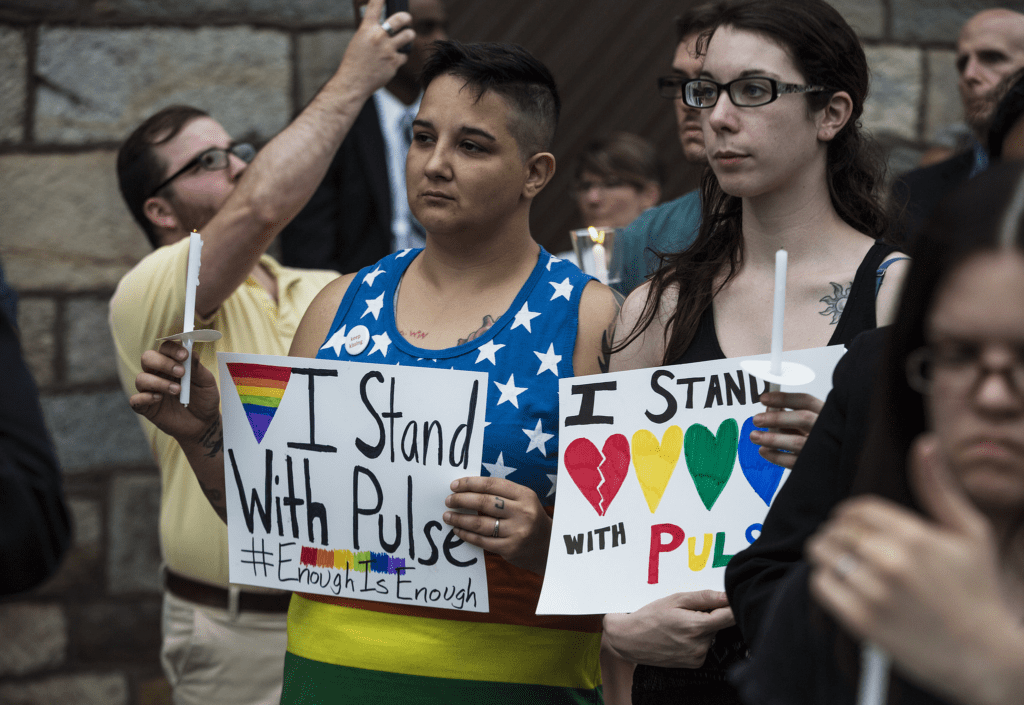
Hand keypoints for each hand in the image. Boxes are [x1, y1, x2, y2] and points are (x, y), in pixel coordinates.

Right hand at [130, 341, 220, 444]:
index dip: (172, 349)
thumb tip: (190, 352)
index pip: (165, 348)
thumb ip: (197, 368)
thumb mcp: (206, 382)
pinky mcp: (146, 407)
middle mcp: (158, 373)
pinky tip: (159, 399)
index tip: (184, 355)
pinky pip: (135, 399)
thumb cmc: (204, 399)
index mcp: (172, 363)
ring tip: (177, 390)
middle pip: (148, 358)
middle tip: (180, 372)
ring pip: (141, 378)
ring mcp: (150, 390)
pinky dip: (145, 397)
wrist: (203, 423)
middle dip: (162, 363)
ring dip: (159, 383)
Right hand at [336, 0, 415, 97]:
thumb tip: (388, 27)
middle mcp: (379, 36)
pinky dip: (400, 57)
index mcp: (366, 29)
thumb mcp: (359, 40)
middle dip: (406, 17)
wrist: (353, 82)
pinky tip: (393, 59)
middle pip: (400, 19)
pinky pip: (404, 55)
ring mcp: (388, 50)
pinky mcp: (394, 63)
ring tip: (407, 36)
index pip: (375, 6)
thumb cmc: (354, 62)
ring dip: (409, 35)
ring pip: (409, 35)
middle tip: (407, 19)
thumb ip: (372, 32)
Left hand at [443, 476, 550, 574]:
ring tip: (448, 515)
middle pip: (484, 502)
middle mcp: (522, 512)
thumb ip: (501, 494)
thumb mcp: (523, 500)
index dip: (470, 483)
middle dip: (461, 500)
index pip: (492, 484)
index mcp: (525, 495)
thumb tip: (468, 489)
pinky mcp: (510, 549)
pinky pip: (482, 540)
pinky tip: (458, 530)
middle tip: (448, 500)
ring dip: (460, 518)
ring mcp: (516, 532)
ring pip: (480, 523)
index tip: (455, 485)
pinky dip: (466, 534)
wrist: (548, 547)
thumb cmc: (529, 518)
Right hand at [602, 591, 734, 667]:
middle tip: (689, 610)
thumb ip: (705, 597)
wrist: (631, 639)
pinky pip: (705, 646)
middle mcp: (701, 646)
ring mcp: (698, 657)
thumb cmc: (650, 617)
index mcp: (697, 627)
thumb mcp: (676, 600)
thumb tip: (727, 595)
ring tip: (681, 623)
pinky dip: (697, 638)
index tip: (727, 599)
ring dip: (703, 627)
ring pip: (712, 635)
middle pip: (720, 624)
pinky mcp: (695, 664)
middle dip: (710, 614)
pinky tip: (680, 634)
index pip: (731, 616)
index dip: (731, 605)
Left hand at [749, 391, 823, 467]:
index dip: (783, 398)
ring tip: (754, 436)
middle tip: (756, 419)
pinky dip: (775, 456)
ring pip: (796, 442)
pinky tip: (763, 451)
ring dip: (771, 438)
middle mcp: (828, 430)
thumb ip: (792, 416)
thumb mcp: (811, 423)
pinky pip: (793, 462)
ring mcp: (824, 449)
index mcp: (828, 415)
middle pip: (803, 418)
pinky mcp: (815, 467)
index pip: (806, 401)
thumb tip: (769, 410)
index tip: (764, 398)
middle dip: (776, 418)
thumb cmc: (822, 439)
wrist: (838, 465)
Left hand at [807, 435, 1023, 704]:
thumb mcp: (969, 532)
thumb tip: (924, 443)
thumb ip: (938, 487)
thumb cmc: (977, 590)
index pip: (857, 508)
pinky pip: (821, 585)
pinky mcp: (861, 620)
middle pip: (836, 529)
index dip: (852, 514)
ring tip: (844, 562)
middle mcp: (891, 561)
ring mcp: (874, 592)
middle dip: (839, 534)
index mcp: (915, 536)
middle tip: (851, 546)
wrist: (983, 655)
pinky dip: (824, 580)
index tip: (856, 524)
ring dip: (828, 554)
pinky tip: (843, 584)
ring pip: (824, 554)